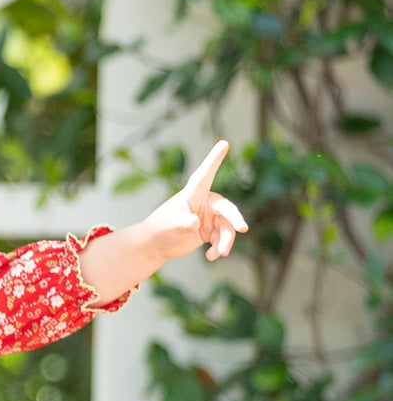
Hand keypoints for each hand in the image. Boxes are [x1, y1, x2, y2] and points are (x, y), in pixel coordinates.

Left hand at [143, 139, 247, 263]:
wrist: (156, 245)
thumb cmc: (159, 229)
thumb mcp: (169, 226)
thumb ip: (181, 223)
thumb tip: (194, 223)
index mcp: (192, 194)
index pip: (204, 174)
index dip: (214, 159)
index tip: (224, 143)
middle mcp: (205, 202)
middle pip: (226, 207)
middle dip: (234, 218)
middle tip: (242, 228)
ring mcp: (209, 216)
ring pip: (227, 226)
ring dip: (226, 241)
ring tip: (219, 254)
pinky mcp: (210, 229)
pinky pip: (223, 237)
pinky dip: (219, 248)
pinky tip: (211, 257)